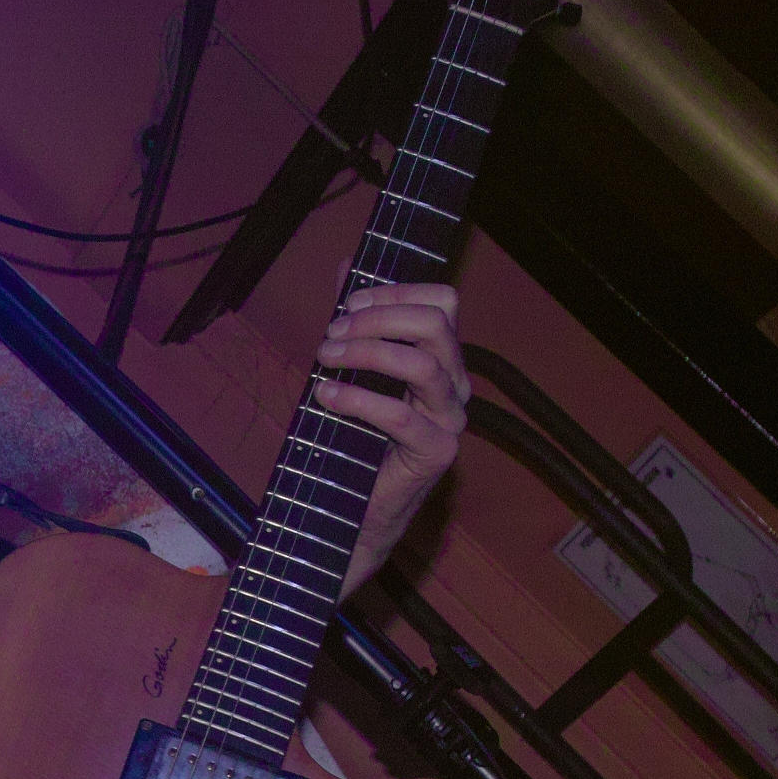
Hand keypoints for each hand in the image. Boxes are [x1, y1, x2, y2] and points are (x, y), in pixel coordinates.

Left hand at [313, 273, 468, 594]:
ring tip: (325, 358)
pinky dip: (357, 398)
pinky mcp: (435, 453)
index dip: (397, 292)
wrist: (350, 512)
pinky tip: (326, 395)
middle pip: (437, 324)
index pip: (443, 302)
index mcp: (440, 359)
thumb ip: (354, 320)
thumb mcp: (349, 369)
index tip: (347, 303)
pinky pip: (401, 416)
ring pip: (424, 363)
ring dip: (367, 352)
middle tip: (332, 332)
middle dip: (378, 318)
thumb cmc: (351, 439)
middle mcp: (453, 385)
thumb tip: (346, 266)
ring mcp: (449, 420)